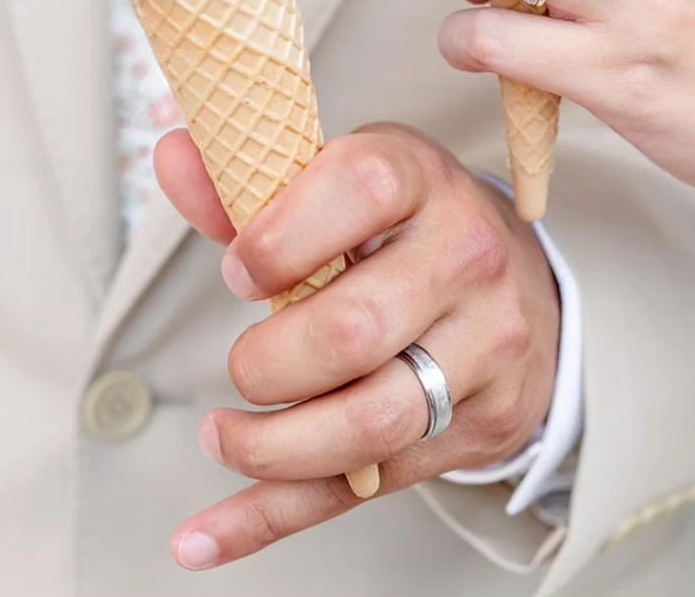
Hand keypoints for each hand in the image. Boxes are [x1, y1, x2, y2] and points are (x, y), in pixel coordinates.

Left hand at [154, 123, 558, 571]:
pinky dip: (275, 516)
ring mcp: (488, 344)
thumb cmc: (407, 223)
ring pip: (370, 423)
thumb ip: (253, 182)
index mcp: (424, 178)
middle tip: (241, 365)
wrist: (519, 280)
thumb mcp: (344, 180)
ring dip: (270, 448)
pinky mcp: (485, 421)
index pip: (359, 190)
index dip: (278, 238)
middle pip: (353, 330)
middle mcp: (468, 256)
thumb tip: (175, 157)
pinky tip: (205, 536)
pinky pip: (371, 484)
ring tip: (225, 436)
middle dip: (267, 363)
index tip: (239, 272)